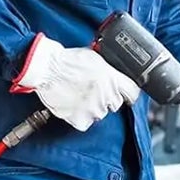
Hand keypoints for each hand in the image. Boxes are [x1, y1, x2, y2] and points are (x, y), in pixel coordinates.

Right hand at [13, 35, 140, 131]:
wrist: (47, 68)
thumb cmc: (67, 60)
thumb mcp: (95, 57)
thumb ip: (108, 68)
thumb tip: (116, 73)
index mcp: (112, 78)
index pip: (133, 92)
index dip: (129, 93)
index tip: (126, 95)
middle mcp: (106, 94)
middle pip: (115, 104)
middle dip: (106, 99)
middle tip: (92, 92)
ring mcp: (94, 109)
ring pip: (100, 114)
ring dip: (92, 108)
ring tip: (79, 96)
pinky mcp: (81, 119)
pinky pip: (85, 123)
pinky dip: (79, 117)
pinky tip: (73, 105)